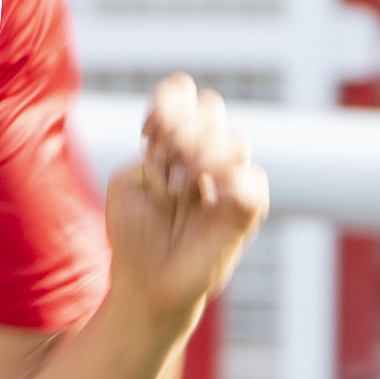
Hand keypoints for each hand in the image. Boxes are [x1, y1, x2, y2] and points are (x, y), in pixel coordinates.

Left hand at [106, 73, 269, 321]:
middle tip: (162, 168)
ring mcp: (230, 180)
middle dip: (182, 132)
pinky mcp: (248, 209)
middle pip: (211, 108)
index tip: (147, 132)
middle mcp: (206, 155)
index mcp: (175, 144)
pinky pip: (252, 179)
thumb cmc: (135, 235)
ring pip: (235, 139)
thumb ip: (152, 150)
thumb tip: (190, 145)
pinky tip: (207, 200)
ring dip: (200, 159)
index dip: (169, 102)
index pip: (184, 95)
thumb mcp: (127, 182)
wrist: (147, 283)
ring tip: (178, 191)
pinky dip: (226, 184)